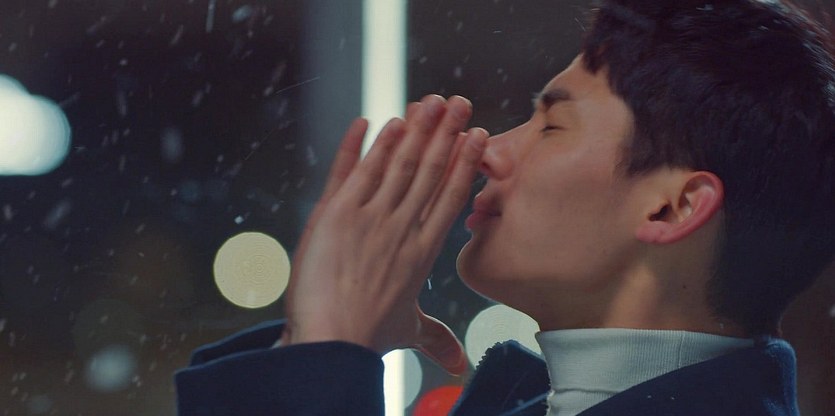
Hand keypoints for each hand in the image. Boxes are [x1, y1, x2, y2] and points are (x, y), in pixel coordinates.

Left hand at [280, 95, 486, 374]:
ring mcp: (368, 217)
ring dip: (415, 129)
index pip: (448, 196)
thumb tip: (461, 365)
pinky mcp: (335, 213)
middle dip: (446, 133)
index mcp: (423, 250)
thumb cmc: (368, 337)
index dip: (463, 163)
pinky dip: (365, 144)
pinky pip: (354, 170)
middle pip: (428, 171)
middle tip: (459, 102)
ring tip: (430, 101)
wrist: (330, 341)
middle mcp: (401, 227)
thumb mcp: (408, 331)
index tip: (477, 137)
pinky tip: (379, 122)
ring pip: (397, 163)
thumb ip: (436, 337)